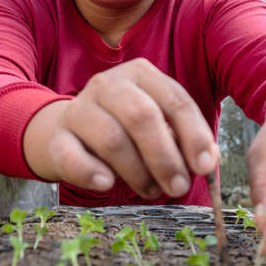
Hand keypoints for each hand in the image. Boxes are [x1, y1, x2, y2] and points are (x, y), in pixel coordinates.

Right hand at [23, 58, 217, 198]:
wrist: (66, 131)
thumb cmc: (124, 128)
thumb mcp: (158, 123)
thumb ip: (184, 137)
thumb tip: (208, 160)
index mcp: (141, 74)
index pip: (175, 100)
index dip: (194, 135)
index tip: (205, 167)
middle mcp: (109, 84)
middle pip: (142, 116)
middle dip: (165, 156)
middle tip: (178, 187)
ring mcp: (79, 108)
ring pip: (112, 139)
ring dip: (137, 172)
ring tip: (151, 191)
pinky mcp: (57, 136)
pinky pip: (72, 156)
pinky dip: (91, 172)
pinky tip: (107, 184)